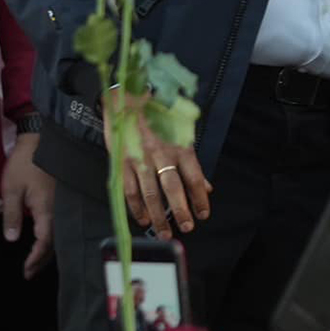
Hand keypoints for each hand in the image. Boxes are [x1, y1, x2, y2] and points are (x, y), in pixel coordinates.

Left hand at [1, 131, 54, 277]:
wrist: (40, 139)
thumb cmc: (24, 165)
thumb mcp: (11, 190)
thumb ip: (12, 215)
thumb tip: (13, 239)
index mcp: (46, 210)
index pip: (45, 242)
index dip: (35, 258)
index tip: (26, 271)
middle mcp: (58, 209)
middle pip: (55, 241)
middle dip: (43, 259)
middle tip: (31, 272)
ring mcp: (62, 201)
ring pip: (59, 231)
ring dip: (48, 248)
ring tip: (37, 259)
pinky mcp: (61, 195)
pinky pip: (58, 221)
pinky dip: (52, 234)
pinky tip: (45, 236)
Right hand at [105, 88, 211, 239]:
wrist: (128, 98)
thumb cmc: (159, 115)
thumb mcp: (182, 133)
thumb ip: (193, 162)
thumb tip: (207, 186)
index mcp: (181, 147)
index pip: (195, 179)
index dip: (200, 199)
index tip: (203, 215)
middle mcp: (162, 155)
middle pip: (173, 190)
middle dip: (181, 212)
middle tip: (186, 228)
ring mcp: (140, 160)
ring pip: (150, 195)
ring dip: (158, 217)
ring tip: (164, 232)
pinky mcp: (122, 162)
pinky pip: (130, 190)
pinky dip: (136, 207)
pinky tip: (142, 219)